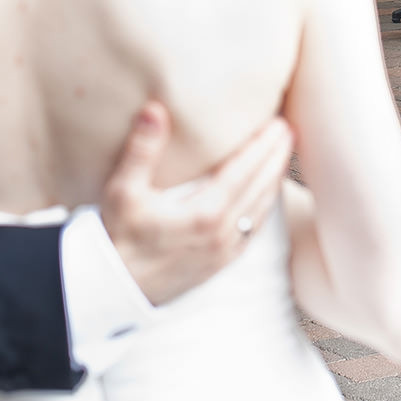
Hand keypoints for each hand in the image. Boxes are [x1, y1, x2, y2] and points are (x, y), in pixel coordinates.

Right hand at [101, 101, 293, 305]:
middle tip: (288, 130)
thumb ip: (141, 150)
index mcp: (204, 213)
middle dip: (276, 157)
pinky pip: (252, 231)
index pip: (244, 171)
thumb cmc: (117, 238)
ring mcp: (224, 251)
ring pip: (261, 210)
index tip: (277, 123)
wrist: (112, 290)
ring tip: (282, 156)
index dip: (262, 145)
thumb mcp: (122, 191)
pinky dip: (264, 208)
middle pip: (260, 188)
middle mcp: (221, 233)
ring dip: (274, 180)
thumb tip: (154, 110)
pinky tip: (266, 196)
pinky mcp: (220, 264)